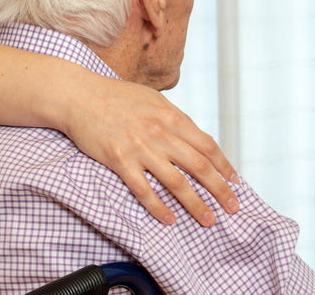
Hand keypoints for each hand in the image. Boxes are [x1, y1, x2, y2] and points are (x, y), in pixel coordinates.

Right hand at [62, 76, 239, 226]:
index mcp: (171, 117)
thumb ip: (174, 118)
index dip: (224, 166)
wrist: (80, 95)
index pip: (207, 145)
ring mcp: (140, 147)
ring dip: (195, 204)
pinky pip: (143, 189)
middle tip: (233, 207)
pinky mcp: (119, 160)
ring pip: (176, 182)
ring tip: (208, 219)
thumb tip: (193, 136)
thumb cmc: (116, 96)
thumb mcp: (152, 99)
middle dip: (220, 190)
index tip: (235, 182)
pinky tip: (169, 219)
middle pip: (199, 166)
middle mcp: (160, 132)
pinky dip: (158, 207)